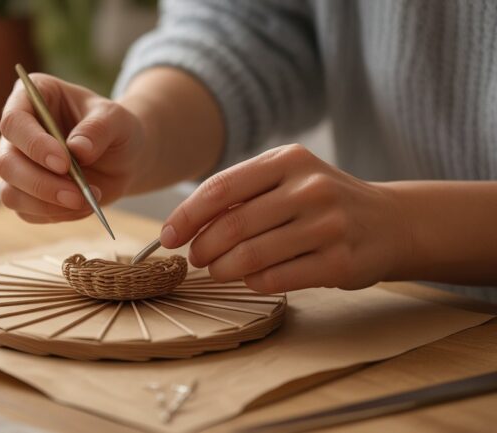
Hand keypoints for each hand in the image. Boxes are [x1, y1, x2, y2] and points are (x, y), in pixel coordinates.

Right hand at [0, 73, 143, 222]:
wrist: (124, 157)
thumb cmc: (115, 129)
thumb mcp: (117, 120)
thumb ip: (99, 129)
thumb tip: (78, 150)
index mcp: (33, 98)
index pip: (14, 121)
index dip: (34, 145)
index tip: (63, 163)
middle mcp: (18, 132)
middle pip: (6, 162)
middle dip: (40, 183)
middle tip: (76, 194)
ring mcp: (17, 165)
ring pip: (10, 193)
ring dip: (47, 204)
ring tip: (86, 201)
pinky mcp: (25, 194)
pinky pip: (27, 212)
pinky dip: (56, 215)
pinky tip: (83, 206)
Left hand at [159, 144, 410, 292]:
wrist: (390, 221)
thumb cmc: (322, 200)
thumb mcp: (288, 177)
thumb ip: (243, 192)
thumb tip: (185, 226)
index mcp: (288, 160)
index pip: (221, 189)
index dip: (186, 217)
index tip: (168, 236)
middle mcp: (310, 188)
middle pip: (232, 226)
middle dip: (203, 248)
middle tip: (195, 258)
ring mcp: (328, 225)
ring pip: (251, 256)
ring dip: (223, 269)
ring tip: (217, 270)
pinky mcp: (339, 262)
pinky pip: (277, 278)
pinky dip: (253, 282)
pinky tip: (251, 278)